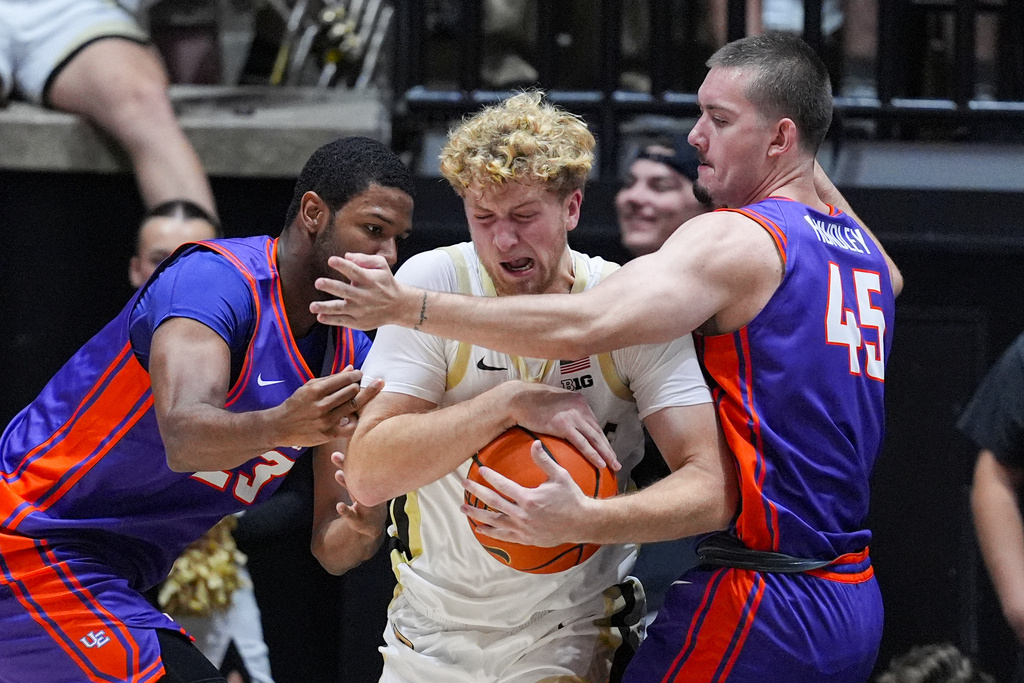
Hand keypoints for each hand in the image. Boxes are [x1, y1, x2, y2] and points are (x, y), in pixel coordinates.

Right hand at [272, 367, 378, 446]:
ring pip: (353, 406)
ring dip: (360, 399)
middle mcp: (321, 405)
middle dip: (358, 386)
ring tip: (358, 397)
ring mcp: (326, 421)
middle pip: (352, 391)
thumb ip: (331, 378)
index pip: (344, 379)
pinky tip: (353, 415)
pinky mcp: (329, 434)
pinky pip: (352, 426)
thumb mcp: (309, 387)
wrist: (281, 426)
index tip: (359, 374)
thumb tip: (350, 368)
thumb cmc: (297, 404)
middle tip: (359, 385)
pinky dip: (356, 419)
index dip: (355, 375)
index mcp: (316, 390)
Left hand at [310, 253, 419, 329]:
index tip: (331, 260)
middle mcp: (363, 295)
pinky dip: (330, 320)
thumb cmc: (386, 283)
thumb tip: (347, 256)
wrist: (398, 306)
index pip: (354, 271)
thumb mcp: (382, 266)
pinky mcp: (358, 321)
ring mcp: (360, 310)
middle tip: (318, 282)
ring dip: (326, 307)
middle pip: (344, 290)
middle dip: (331, 286)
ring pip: (340, 308)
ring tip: (313, 306)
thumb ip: (365, 259)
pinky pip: (342, 321)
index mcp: (369, 280)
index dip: (342, 265)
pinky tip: (320, 317)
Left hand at [331, 451, 387, 537]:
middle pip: (358, 477)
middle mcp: (369, 492)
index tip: (346, 443)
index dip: (352, 456)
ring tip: (337, 474)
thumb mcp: (362, 486)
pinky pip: (352, 515)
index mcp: (371, 483)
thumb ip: (351, 472)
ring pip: (356, 493)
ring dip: (346, 484)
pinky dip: (345, 510)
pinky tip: (339, 506)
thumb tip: (337, 453)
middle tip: (334, 455)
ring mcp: (365, 505)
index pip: (361, 468)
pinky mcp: (359, 519)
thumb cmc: (366, 500)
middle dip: (346, 465)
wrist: (374, 526)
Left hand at [461, 440, 593, 546]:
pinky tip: (479, 528)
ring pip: (494, 521)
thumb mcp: (560, 476)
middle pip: (493, 502)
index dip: (490, 477)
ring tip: (463, 507)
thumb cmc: (571, 497)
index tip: (481, 470)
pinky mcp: (525, 538)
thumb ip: (544, 460)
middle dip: (477, 492)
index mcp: (529, 498)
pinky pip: (503, 536)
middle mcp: (522, 515)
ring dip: (477, 514)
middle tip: (465, 484)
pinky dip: (490, 532)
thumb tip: (534, 443)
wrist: (582, 523)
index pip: (503, 485)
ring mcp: (523, 528)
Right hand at [508, 382, 619, 470]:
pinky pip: (582, 443)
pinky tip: (600, 464)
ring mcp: (573, 416)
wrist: (519, 399)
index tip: (607, 451)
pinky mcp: (564, 425)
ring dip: (606, 454)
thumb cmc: (532, 402)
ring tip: (614, 466)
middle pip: (598, 432)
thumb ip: (566, 411)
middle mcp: (580, 407)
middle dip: (608, 448)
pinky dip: (593, 454)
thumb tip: (569, 424)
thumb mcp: (555, 402)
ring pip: (594, 438)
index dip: (602, 439)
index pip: (594, 424)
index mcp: (579, 401)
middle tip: (617, 462)